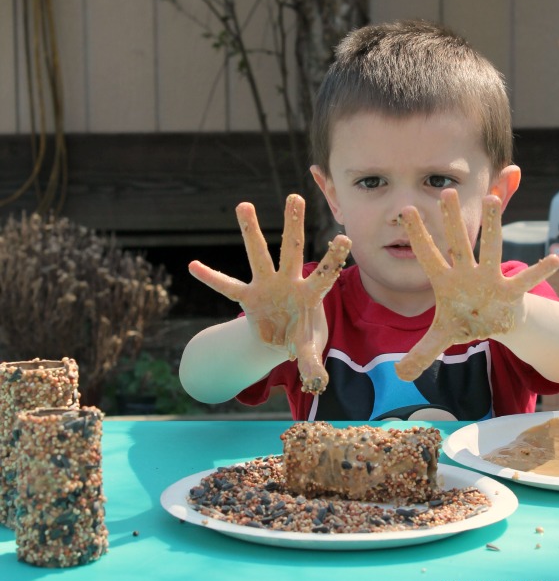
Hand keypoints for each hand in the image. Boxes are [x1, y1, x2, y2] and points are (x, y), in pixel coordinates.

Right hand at [188, 194, 351, 393]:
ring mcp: (266, 286)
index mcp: (309, 294)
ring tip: (243, 205)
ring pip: (258, 255)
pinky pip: (227, 286)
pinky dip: (211, 278)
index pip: (324, 273)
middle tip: (294, 197)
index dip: (333, 258)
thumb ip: (312, 363)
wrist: (281, 339)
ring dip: (250, 232)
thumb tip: (318, 383)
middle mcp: (288, 282)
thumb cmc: (301, 337)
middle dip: (292, 225)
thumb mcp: (308, 350)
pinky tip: (193, 265)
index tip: (344, 237)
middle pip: (291, 250)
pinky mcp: (248, 296)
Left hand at [395, 189, 558, 381]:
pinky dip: (539, 272)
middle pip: (459, 243)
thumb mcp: (442, 337)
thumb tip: (398, 375)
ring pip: (491, 248)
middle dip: (452, 221)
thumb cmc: (467, 321)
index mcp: (445, 281)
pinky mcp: (511, 292)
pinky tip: (553, 260)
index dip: (417, 236)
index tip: (405, 210)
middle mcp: (467, 273)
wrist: (496, 321)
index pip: (428, 255)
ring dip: (493, 226)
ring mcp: (490, 279)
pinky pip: (525, 281)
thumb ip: (420, 352)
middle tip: (446, 192)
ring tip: (492, 201)